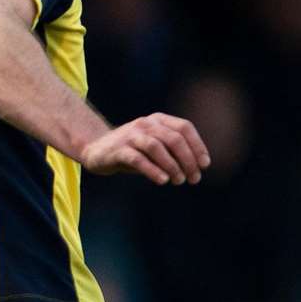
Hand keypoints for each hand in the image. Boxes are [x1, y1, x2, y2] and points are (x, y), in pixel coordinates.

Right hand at [79, 113, 209, 185]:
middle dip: (188, 160)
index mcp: (157, 120)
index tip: (204, 165)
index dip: (197, 146)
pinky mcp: (117, 150)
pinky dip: (153, 170)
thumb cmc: (132, 151)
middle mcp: (145, 124)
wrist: (95, 150)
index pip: (184, 128)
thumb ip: (172, 151)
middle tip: (193, 178)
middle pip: (173, 138)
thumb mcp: (154, 146)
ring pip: (156, 147)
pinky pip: (138, 159)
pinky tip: (163, 181)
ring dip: (172, 166)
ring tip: (179, 181)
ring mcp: (130, 136)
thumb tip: (198, 167)